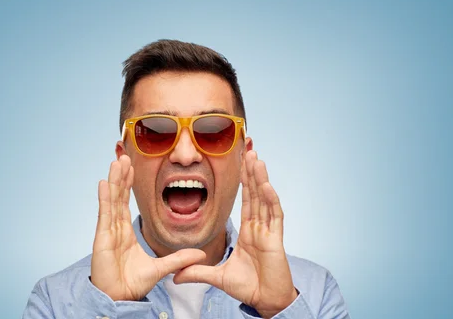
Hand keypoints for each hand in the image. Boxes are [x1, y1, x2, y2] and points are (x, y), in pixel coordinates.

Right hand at [91, 155, 205, 300]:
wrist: (120, 298)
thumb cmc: (133, 284)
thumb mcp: (161, 268)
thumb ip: (178, 259)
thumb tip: (200, 254)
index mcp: (126, 232)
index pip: (126, 202)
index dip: (128, 185)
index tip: (132, 167)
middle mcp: (115, 228)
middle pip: (118, 196)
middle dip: (121, 176)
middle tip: (125, 156)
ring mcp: (108, 231)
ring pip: (112, 200)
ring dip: (114, 180)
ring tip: (117, 161)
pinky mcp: (102, 237)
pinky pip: (105, 214)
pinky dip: (105, 198)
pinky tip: (105, 182)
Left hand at [174, 151, 296, 317]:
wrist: (266, 301)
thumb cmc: (248, 287)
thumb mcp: (218, 277)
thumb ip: (198, 272)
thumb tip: (176, 276)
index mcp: (249, 231)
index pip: (246, 201)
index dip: (244, 182)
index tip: (240, 163)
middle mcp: (259, 227)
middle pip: (256, 194)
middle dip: (252, 172)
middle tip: (248, 150)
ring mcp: (269, 232)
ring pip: (265, 199)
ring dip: (260, 178)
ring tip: (255, 158)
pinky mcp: (276, 239)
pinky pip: (274, 215)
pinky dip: (270, 199)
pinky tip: (266, 184)